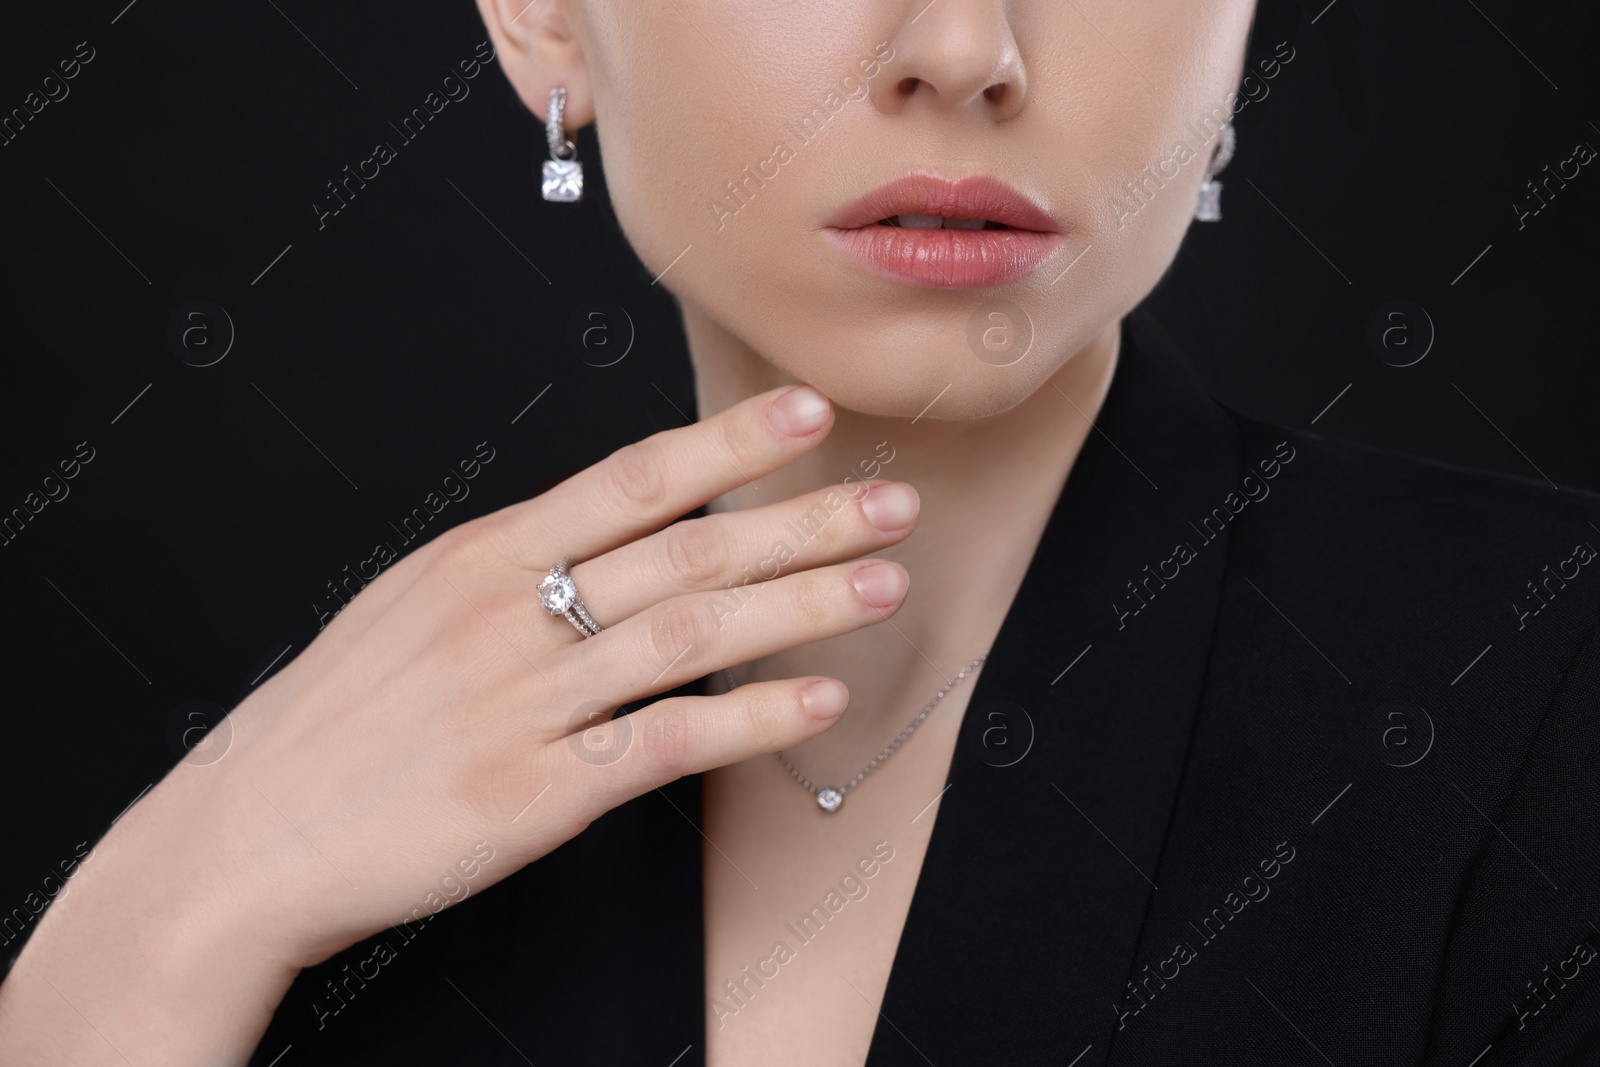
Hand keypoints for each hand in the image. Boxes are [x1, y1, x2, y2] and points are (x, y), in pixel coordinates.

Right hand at [0, 384, 920, 1064]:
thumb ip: (518, 565)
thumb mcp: (413, 605)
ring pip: (689, 636)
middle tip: (891, 502)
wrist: (246, 835)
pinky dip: (750, 721)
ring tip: (881, 586)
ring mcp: (524, 704)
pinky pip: (665, 745)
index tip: (808, 413)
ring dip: (798, 607)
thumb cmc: (335, 718)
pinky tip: (816, 703)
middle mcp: (509, 616)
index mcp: (482, 557)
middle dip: (801, 521)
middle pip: (685, 551)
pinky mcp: (534, 794)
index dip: (731, 442)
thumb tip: (617, 536)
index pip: (632, 478)